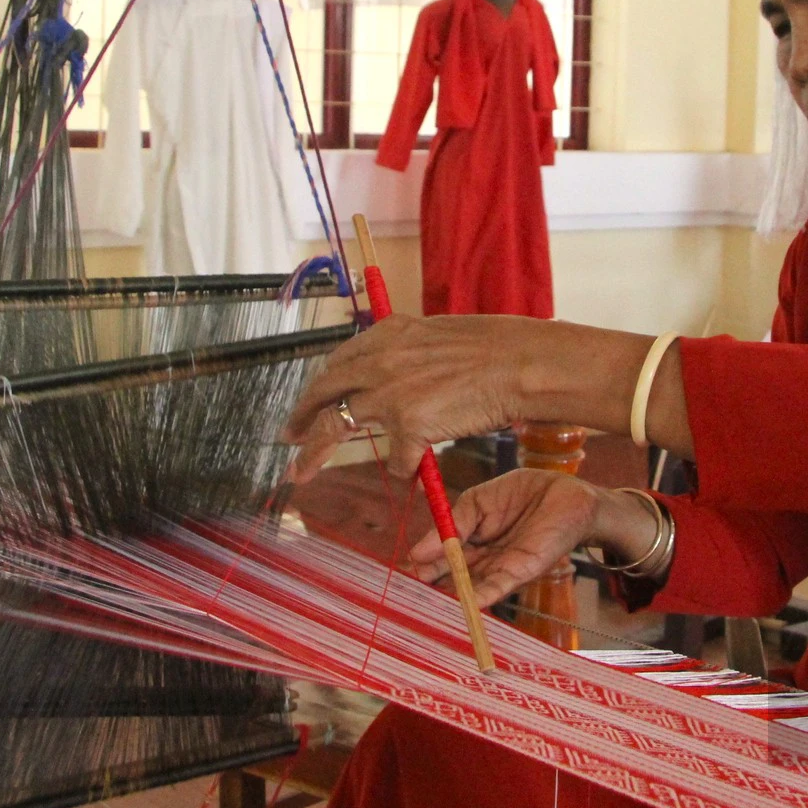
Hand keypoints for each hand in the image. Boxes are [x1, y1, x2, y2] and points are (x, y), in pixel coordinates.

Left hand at [282, 314, 547, 481]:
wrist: (519, 363)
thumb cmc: (494, 350)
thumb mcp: (438, 337)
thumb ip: (409, 355)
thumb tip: (395, 377)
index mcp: (388, 334)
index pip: (339, 362)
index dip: (321, 385)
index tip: (311, 400)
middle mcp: (379, 361)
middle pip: (323, 393)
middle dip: (301, 418)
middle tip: (288, 437)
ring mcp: (389, 393)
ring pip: (336, 427)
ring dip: (315, 454)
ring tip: (301, 473)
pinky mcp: (407, 425)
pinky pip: (396, 459)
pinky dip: (405, 466)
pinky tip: (417, 467)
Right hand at [408, 469, 615, 607]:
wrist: (564, 491)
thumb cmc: (524, 493)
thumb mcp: (478, 501)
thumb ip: (454, 522)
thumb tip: (419, 548)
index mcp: (469, 540)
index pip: (440, 558)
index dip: (423, 565)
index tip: (405, 571)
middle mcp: (483, 560)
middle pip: (452, 578)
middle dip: (431, 586)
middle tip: (409, 593)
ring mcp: (500, 568)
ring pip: (471, 587)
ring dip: (451, 596)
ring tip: (427, 604)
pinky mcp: (521, 571)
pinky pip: (497, 586)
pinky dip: (482, 595)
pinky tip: (466, 603)